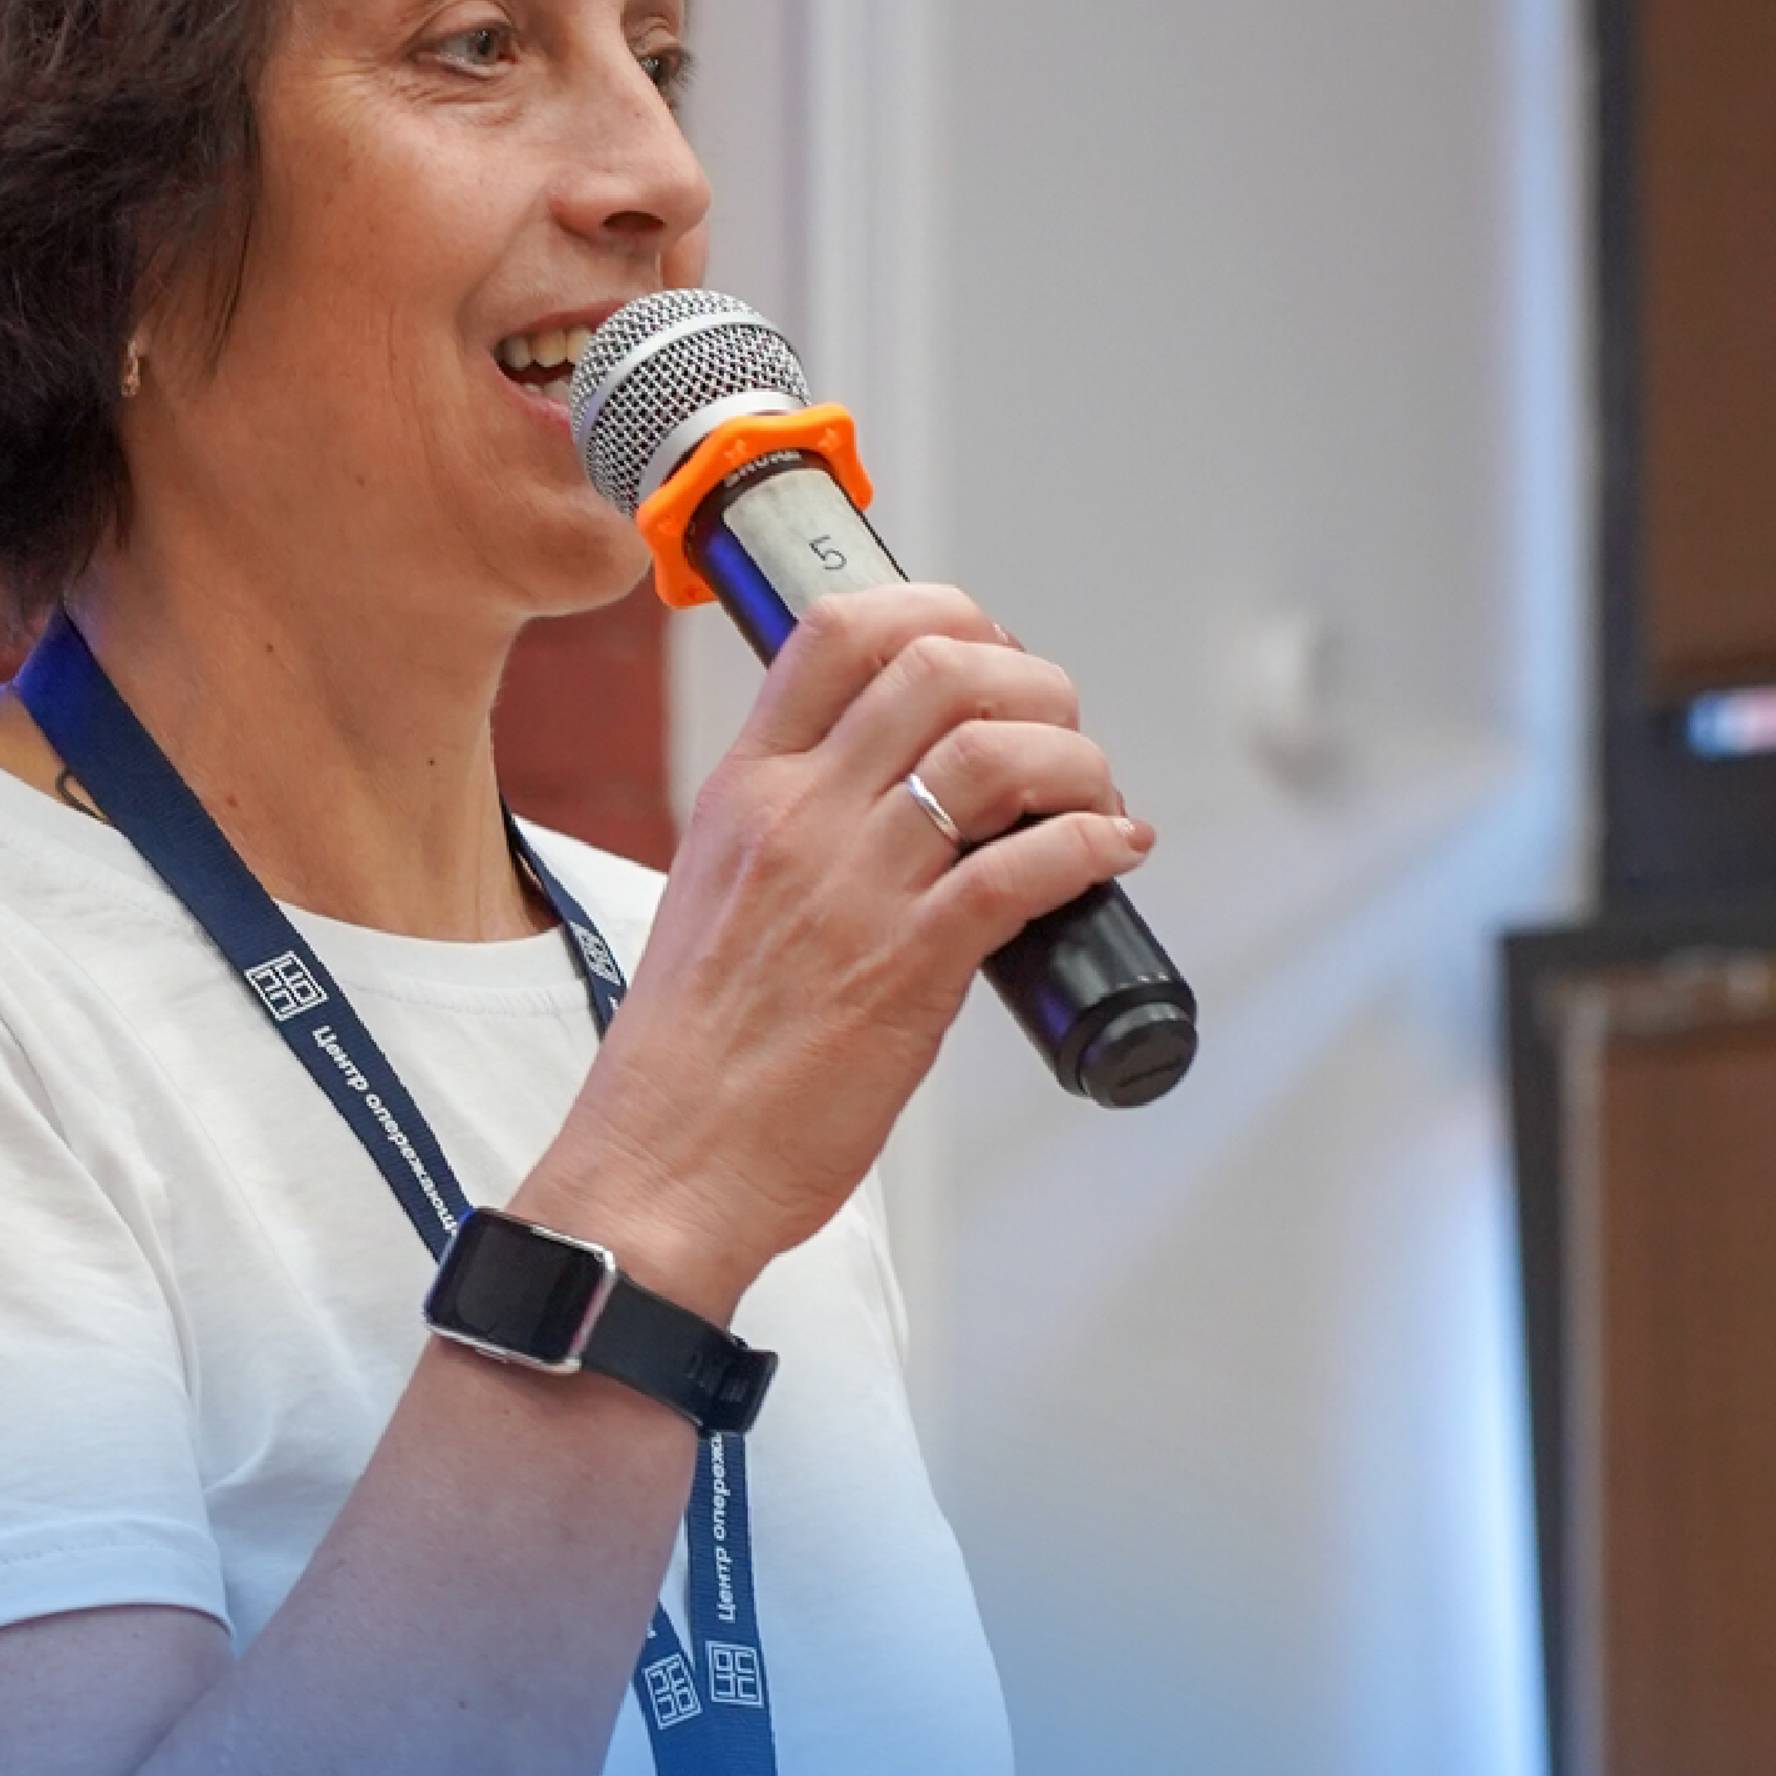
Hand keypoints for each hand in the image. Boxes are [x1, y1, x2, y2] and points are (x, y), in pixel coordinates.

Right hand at [522, 580, 1153, 1312]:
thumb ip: (789, 831)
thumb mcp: (713, 894)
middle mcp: (797, 817)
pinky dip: (1092, 845)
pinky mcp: (908, 965)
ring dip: (1075, 760)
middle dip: (1030, 680)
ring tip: (1094, 798)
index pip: (838, 629)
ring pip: (995, 752)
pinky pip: (1027, 865)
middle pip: (938, 665)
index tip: (985, 653)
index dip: (940, 612)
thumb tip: (893, 800)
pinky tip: (1112, 854)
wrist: (663, 1164)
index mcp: (743, 789)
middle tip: (1056, 731)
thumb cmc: (690, 1056)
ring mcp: (853, 887)